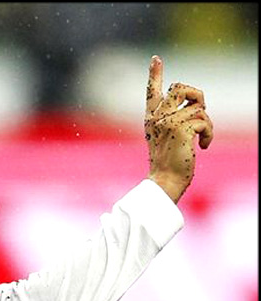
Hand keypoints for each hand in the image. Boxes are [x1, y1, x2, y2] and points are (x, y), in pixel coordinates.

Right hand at [145, 55, 212, 202]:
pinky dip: (208, 133)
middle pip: (180, 87)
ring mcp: (167, 121)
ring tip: (201, 138)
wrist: (165, 180)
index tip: (156, 59)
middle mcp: (157, 117)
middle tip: (198, 112)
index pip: (152, 92)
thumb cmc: (168, 163)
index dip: (155, 74)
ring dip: (206, 122)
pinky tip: (203, 146)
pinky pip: (204, 120)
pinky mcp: (180, 128)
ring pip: (197, 105)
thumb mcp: (167, 138)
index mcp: (151, 119)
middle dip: (195, 95)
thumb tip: (196, 106)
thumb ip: (174, 121)